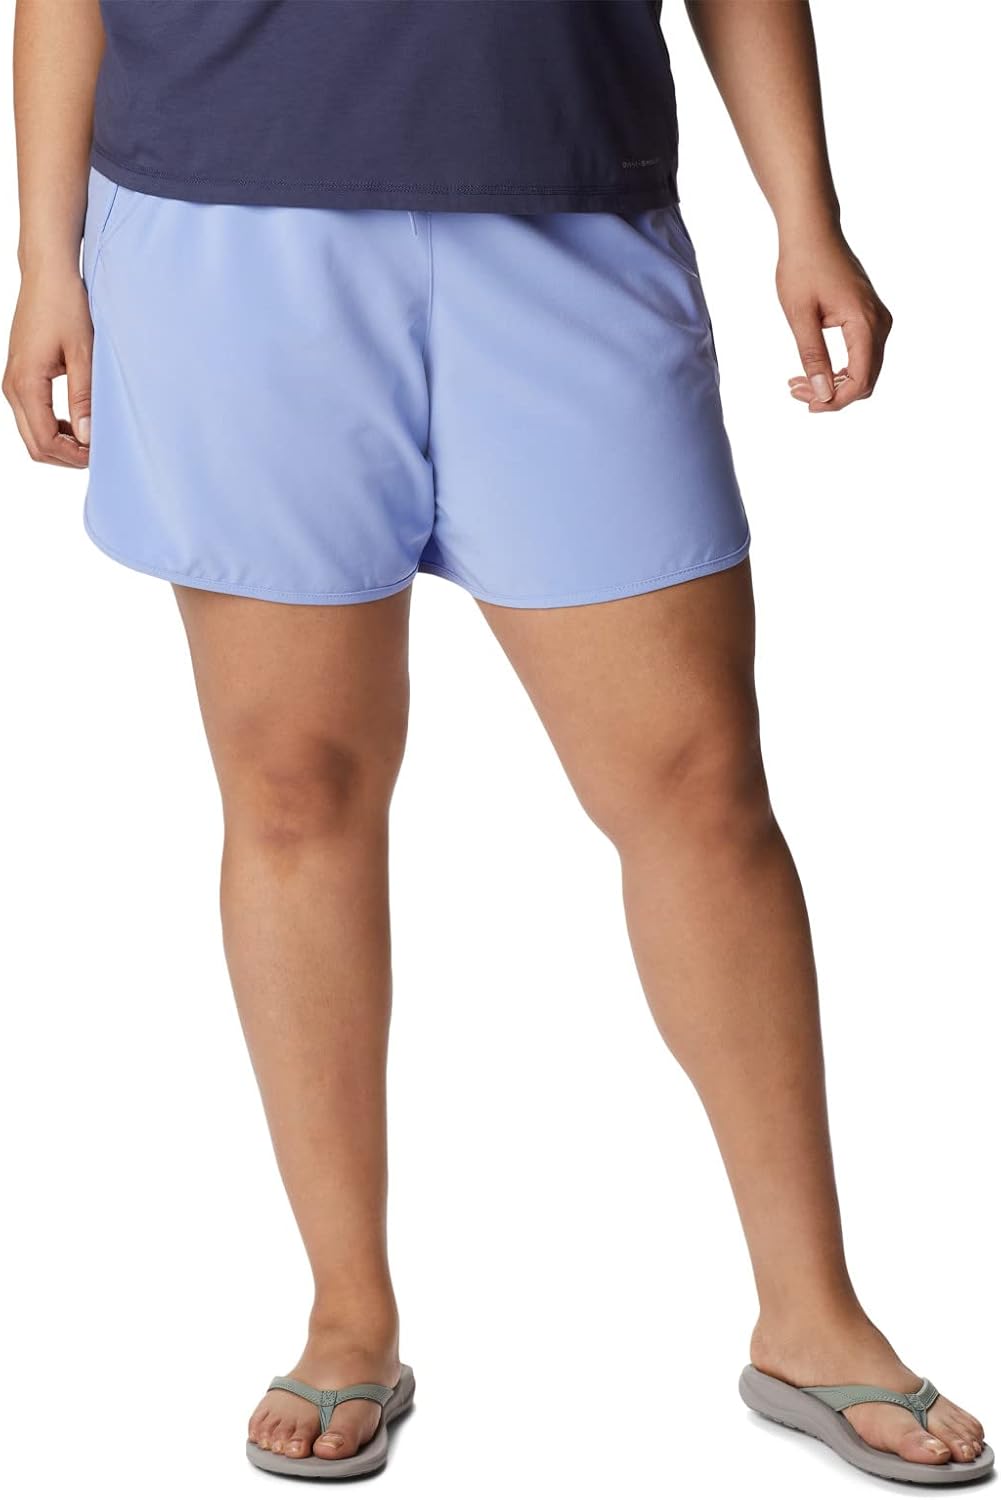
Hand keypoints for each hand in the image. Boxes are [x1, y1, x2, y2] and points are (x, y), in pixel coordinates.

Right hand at [3, 267, 92, 466]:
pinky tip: (79, 424)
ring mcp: (14, 383)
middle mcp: (13, 387)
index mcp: (26, 383)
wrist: (48, 275)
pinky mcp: (21, 378)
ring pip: (33, 434)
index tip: (101, 454)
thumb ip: (84, 397)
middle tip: (100, 453)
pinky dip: (55, 429)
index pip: (45, 441)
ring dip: (62, 444)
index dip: (74, 456)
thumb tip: (87, 438)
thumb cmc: (66, 306)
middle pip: (35, 446)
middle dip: (67, 457)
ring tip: (93, 439)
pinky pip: (34, 417)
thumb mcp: (84, 353)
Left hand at [777, 231, 891, 412]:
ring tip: (797, 383)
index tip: (807, 404)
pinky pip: (863, 355)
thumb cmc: (803, 267)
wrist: (813, 232)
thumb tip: (823, 394)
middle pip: (866, 379)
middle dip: (833, 394)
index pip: (861, 379)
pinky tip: (811, 370)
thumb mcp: (800, 315)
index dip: (836, 400)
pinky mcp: (870, 318)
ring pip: (865, 370)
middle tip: (796, 392)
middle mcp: (880, 323)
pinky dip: (840, 369)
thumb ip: (813, 356)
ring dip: (834, 383)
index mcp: (865, 322)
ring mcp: (878, 320)